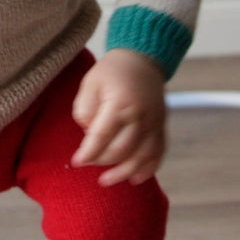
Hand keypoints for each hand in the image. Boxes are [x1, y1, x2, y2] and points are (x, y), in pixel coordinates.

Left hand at [71, 48, 166, 186]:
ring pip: (142, 157)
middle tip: (88, 163)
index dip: (88, 153)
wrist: (142, 58)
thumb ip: (84, 109)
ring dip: (124, 172)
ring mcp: (154, 122)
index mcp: (120, 104)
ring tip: (107, 180)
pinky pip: (159, 152)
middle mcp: (141, 116)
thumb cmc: (111, 71)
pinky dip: (149, 168)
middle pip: (122, 150)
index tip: (76, 162)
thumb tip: (89, 134)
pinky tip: (135, 178)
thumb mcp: (89, 83)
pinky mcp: (162, 125)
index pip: (102, 137)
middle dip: (103, 162)